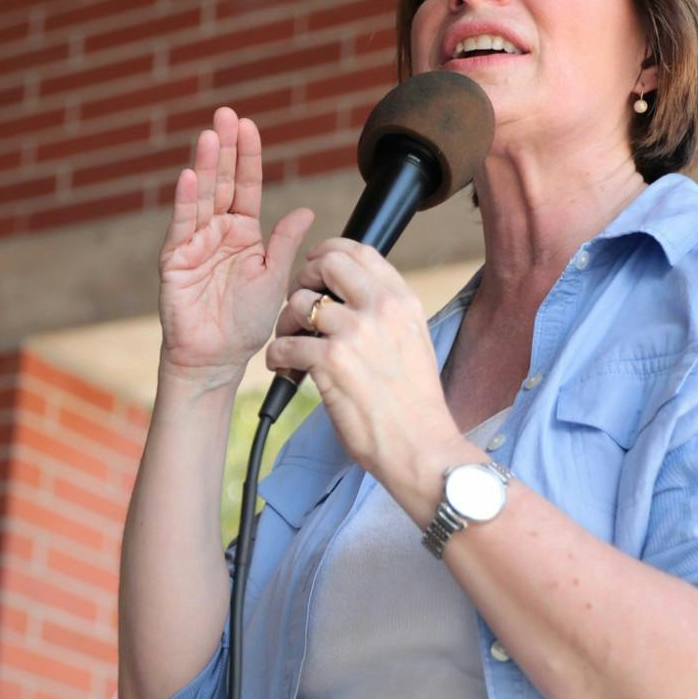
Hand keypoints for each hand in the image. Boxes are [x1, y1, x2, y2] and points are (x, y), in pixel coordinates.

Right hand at [158, 108, 313, 392]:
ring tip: (209, 136)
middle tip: (225, 114)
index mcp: (243, 233)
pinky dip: (184, 201)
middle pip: (221, 182)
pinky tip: (188, 176)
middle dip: (224, 148)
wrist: (217, 358)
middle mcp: (217, 231)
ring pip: (201, 196)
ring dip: (204, 165)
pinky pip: (182, 225)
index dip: (247, 157)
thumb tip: (304, 210)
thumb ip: (284, 243)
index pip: (245, 186)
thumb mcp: (274, 277)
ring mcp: (194, 243)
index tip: (249, 125)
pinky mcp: (175, 259)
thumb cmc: (246, 322)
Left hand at [263, 239, 460, 493]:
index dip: (328, 252)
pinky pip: (285, 344)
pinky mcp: (330, 362)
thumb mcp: (413, 341)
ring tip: (291, 343)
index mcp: (403, 302)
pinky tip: (285, 368)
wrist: (420, 447)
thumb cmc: (414, 405)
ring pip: (299, 303)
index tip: (315, 266)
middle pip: (325, 264)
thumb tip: (348, 295)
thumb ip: (386, 313)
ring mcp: (355, 333)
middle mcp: (381, 309)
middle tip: (299, 306)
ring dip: (285, 323)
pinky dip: (277, 356)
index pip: (361, 251)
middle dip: (303, 280)